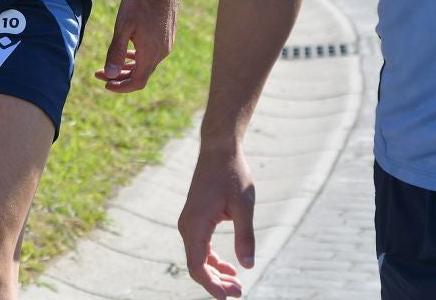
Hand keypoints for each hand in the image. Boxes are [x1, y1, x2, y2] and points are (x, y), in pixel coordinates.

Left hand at [93, 0, 176, 92]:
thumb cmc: (140, 1)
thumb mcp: (123, 26)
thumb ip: (116, 52)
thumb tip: (110, 74)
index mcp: (150, 54)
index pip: (136, 82)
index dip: (120, 87)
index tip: (104, 83)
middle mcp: (162, 52)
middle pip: (140, 75)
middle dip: (119, 76)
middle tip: (100, 73)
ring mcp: (167, 44)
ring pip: (146, 64)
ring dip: (128, 67)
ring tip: (112, 64)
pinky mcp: (168, 35)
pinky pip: (152, 54)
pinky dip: (138, 57)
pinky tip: (129, 50)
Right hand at [179, 145, 256, 298]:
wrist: (219, 150)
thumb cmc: (232, 174)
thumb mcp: (244, 206)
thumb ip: (245, 237)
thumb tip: (248, 266)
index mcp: (196, 224)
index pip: (198, 266)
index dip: (212, 286)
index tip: (229, 298)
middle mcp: (187, 226)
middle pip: (197, 265)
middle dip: (216, 283)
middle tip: (239, 292)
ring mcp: (189, 222)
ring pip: (198, 258)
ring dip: (215, 273)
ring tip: (236, 283)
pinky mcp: (195, 219)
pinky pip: (200, 247)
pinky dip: (212, 259)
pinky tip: (229, 266)